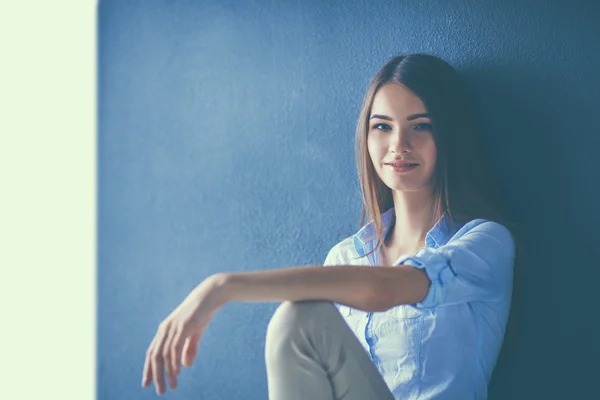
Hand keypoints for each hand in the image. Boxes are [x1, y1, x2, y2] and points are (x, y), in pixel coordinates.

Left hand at [141, 274, 226, 394]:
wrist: (212, 294)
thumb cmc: (203, 312)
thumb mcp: (195, 332)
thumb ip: (189, 348)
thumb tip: (185, 366)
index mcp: (165, 330)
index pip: (152, 352)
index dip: (148, 369)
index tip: (147, 384)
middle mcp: (165, 329)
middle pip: (154, 356)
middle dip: (155, 376)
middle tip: (160, 392)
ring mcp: (173, 327)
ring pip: (164, 355)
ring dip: (167, 373)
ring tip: (171, 386)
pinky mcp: (183, 325)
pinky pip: (175, 347)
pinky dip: (174, 362)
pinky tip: (176, 373)